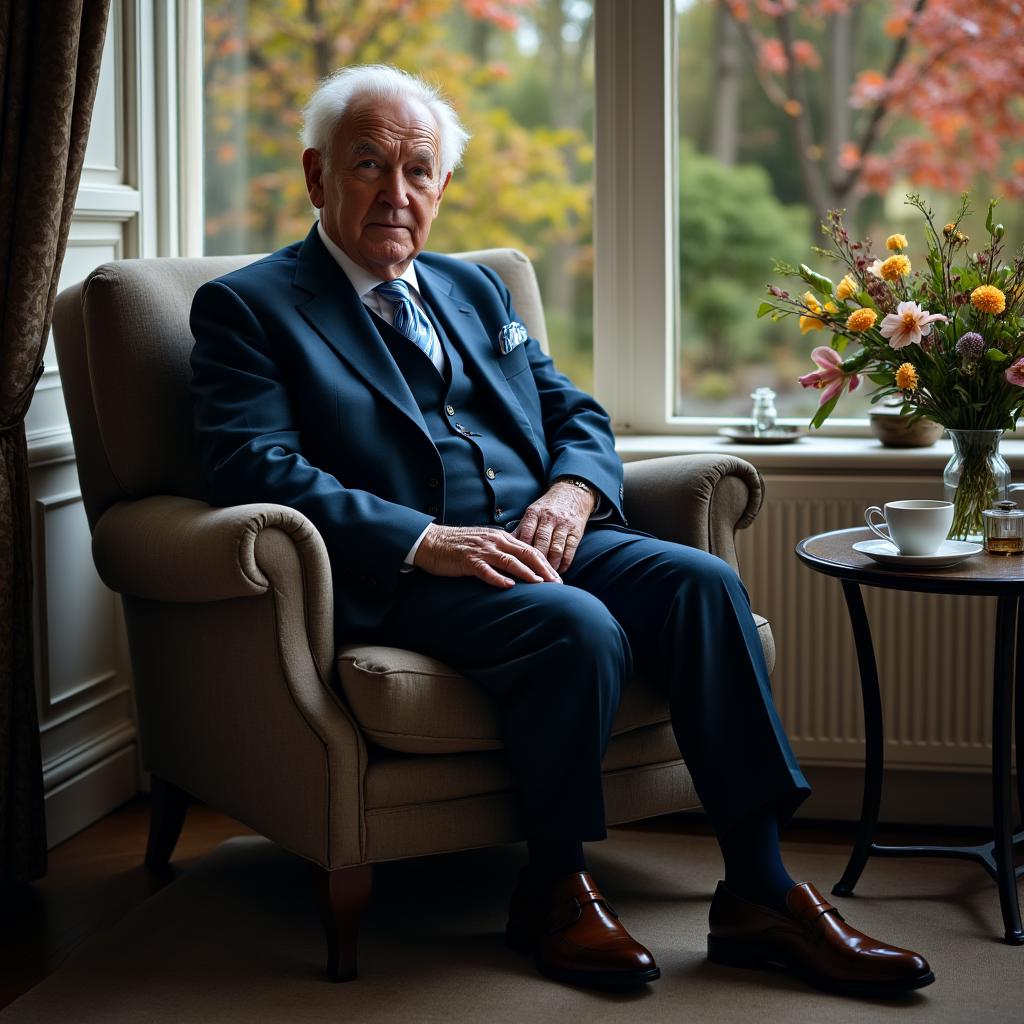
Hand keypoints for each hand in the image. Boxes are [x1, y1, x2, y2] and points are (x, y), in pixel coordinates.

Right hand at [414, 523, 561, 588]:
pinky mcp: (468, 560)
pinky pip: (486, 570)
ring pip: (509, 561)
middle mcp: (494, 541)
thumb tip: (521, 563)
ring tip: (540, 584)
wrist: (431, 541)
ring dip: (527, 573)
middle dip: (543, 569)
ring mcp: (481, 550)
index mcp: (500, 536)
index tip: (556, 577)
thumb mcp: (485, 542)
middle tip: (556, 584)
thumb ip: (502, 550)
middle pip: (525, 554)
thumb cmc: (458, 545)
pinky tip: (509, 586)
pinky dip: (498, 578)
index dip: (545, 563)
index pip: (528, 549)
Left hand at [514, 480, 594, 572]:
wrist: (572, 493)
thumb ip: (521, 529)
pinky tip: (560, 570)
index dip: (521, 551)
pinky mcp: (577, 530)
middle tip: (531, 576)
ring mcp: (564, 524)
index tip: (517, 565)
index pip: (525, 534)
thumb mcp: (532, 513)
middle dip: (536, 561)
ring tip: (546, 577)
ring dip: (551, 564)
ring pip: (556, 547)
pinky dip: (565, 562)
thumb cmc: (546, 508)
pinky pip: (570, 549)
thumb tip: (504, 546)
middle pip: (541, 542)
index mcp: (534, 513)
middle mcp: (548, 518)